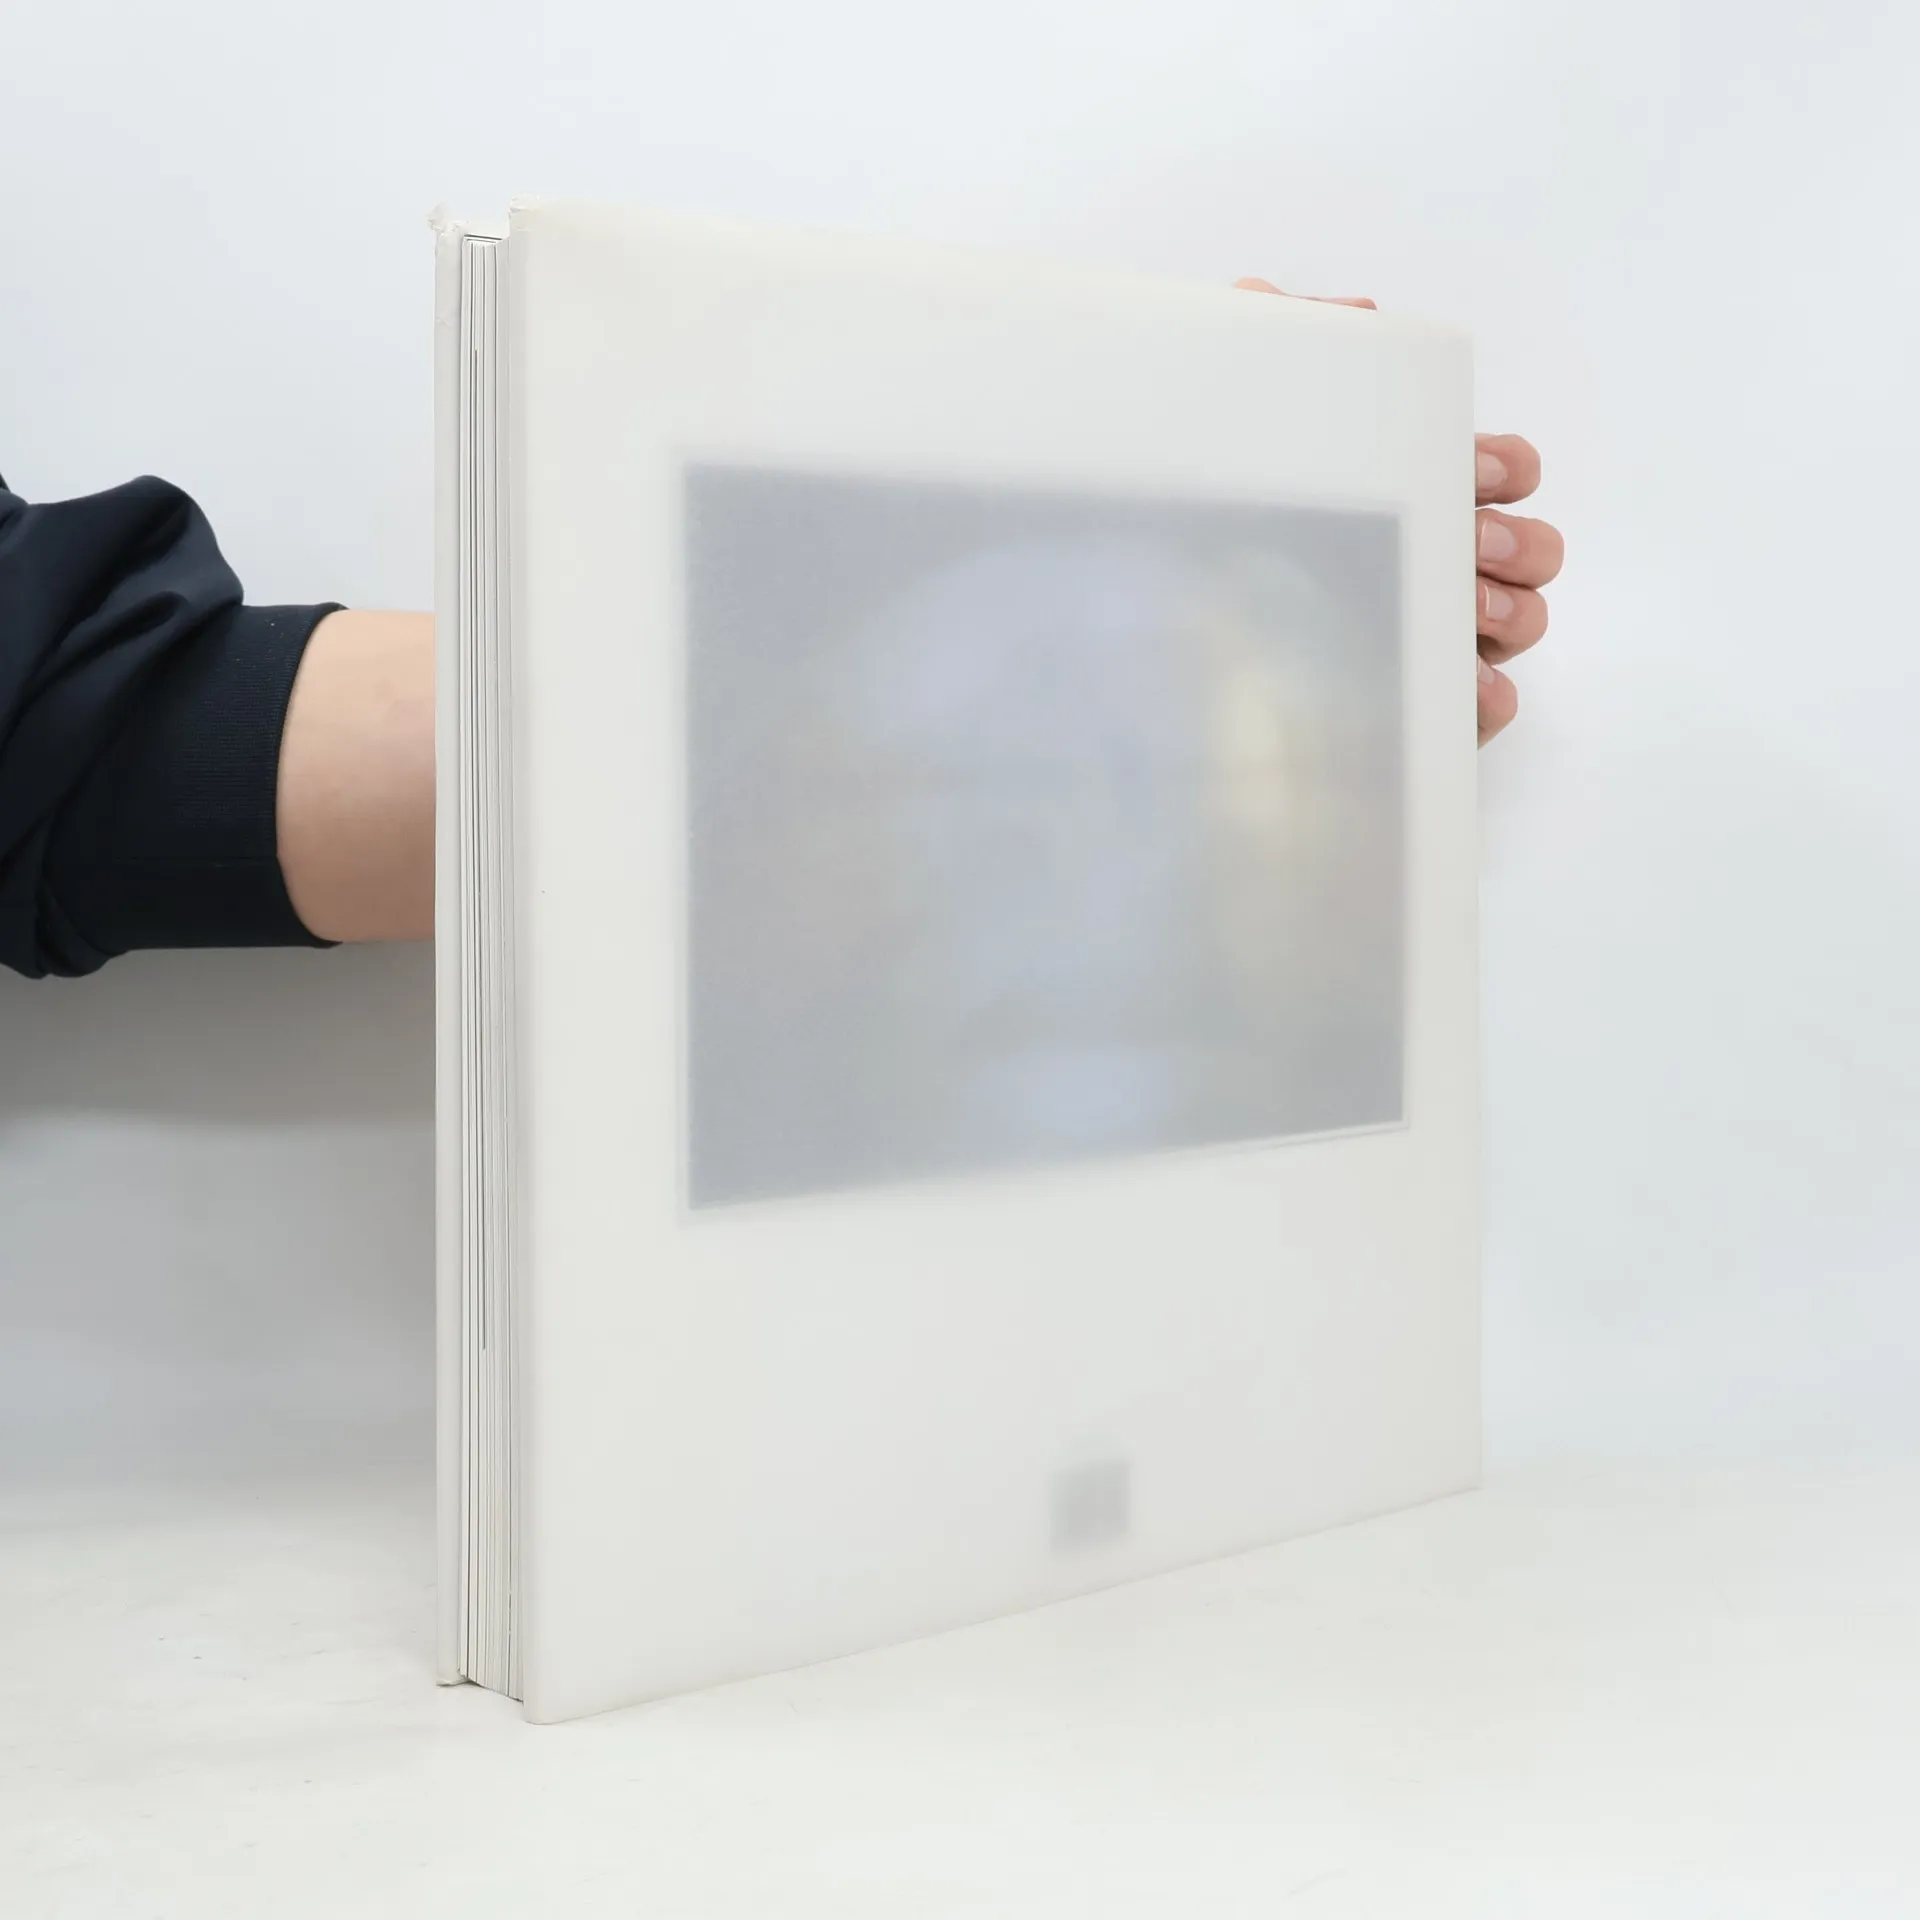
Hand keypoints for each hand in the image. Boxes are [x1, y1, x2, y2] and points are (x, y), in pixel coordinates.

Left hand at [1234, 278, 1560, 744]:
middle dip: (1517, 543)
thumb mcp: (1229, 416)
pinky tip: (1461, 682)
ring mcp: (1426, 638)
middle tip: (1470, 546)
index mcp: (1406, 495)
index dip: (1504, 467)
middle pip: (1530, 550)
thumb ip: (1281, 340)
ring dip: (1512, 609)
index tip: (1474, 469)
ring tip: (1465, 608)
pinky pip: (1484, 703)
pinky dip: (1486, 692)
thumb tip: (1356, 316)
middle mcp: (1428, 566)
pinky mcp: (1411, 703)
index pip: (1500, 472)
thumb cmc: (1204, 519)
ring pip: (1523, 619)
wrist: (1142, 619)